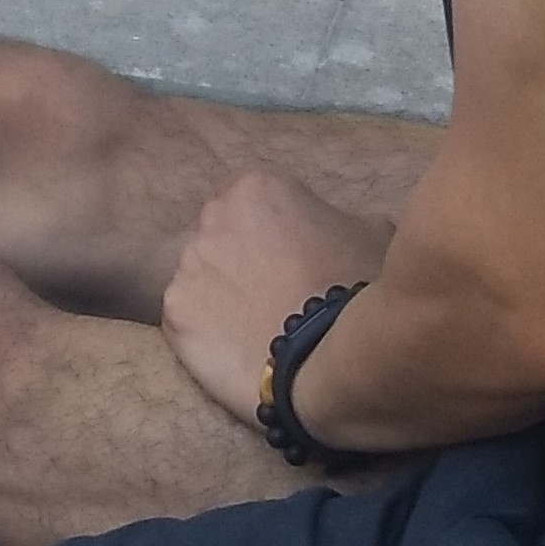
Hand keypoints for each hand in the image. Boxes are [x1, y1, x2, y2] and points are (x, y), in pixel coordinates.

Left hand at [160, 169, 394, 427]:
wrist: (334, 357)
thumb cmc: (359, 288)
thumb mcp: (371, 231)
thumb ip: (338, 219)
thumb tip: (338, 229)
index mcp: (256, 188)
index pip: (250, 204)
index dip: (270, 235)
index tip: (290, 261)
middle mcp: (212, 218)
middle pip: (219, 236)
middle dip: (240, 260)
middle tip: (271, 295)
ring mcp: (187, 265)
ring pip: (200, 278)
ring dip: (220, 296)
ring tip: (253, 328)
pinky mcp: (172, 313)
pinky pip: (186, 318)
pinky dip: (206, 333)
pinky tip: (235, 350)